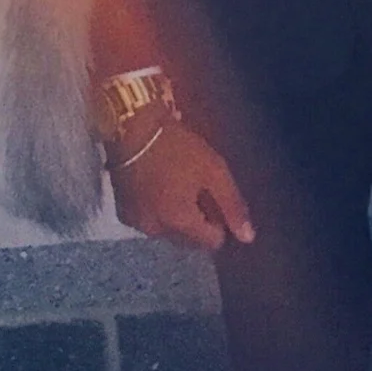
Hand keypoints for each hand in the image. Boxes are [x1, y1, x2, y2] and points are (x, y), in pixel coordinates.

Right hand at [109, 120, 254, 252]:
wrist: (131, 128)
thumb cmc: (178, 148)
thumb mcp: (214, 171)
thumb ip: (232, 205)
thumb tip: (248, 238)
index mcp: (180, 223)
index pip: (211, 242)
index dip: (219, 222)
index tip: (214, 197)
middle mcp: (157, 231)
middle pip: (190, 239)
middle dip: (198, 221)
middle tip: (197, 189)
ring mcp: (137, 224)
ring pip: (170, 231)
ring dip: (177, 218)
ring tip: (177, 186)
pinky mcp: (123, 214)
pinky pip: (151, 222)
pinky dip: (158, 212)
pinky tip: (159, 188)